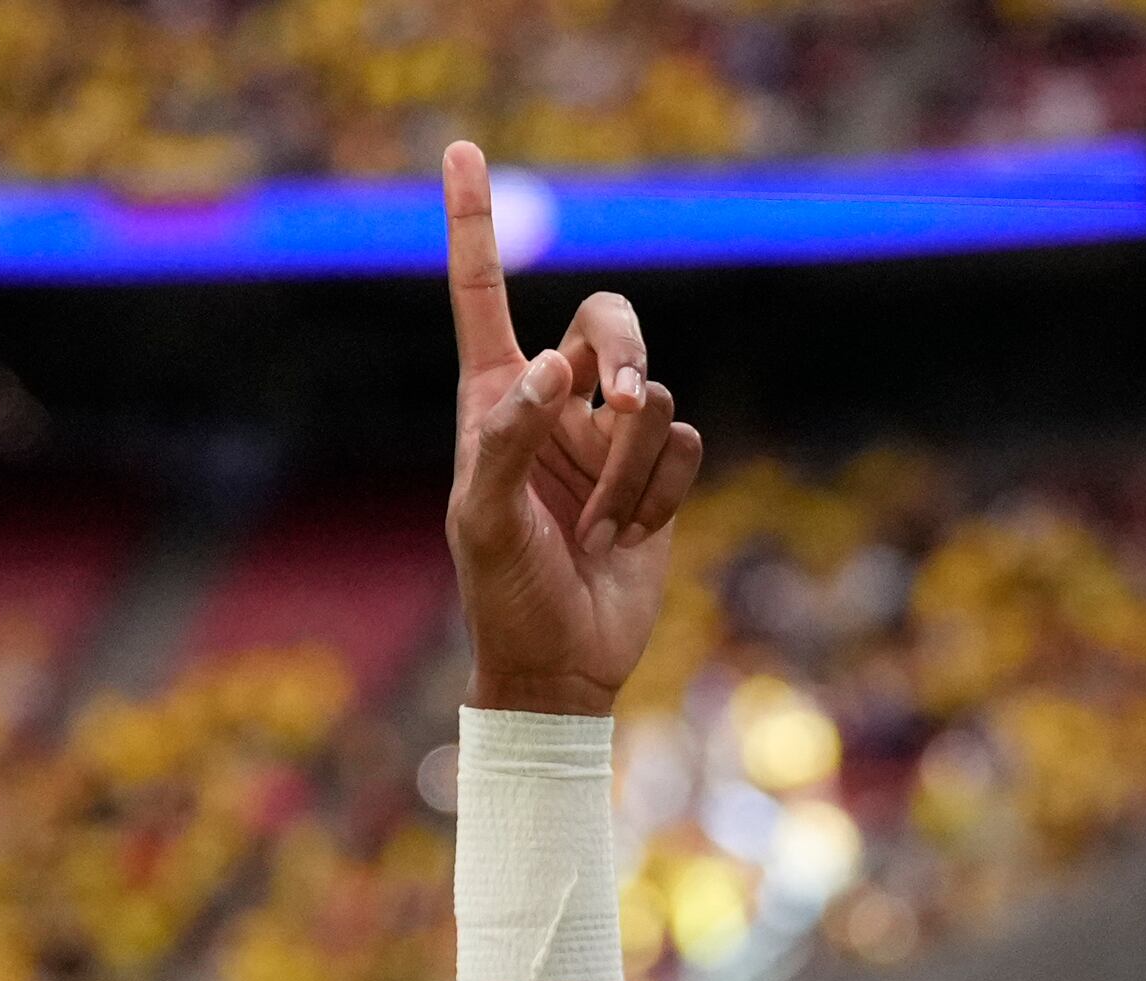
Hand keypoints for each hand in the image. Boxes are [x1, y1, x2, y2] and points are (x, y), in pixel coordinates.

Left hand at [441, 141, 705, 715]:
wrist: (563, 666)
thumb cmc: (504, 593)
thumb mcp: (485, 521)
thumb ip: (509, 439)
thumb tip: (553, 369)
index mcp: (495, 397)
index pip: (483, 293)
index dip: (474, 223)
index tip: (462, 151)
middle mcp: (555, 404)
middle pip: (608, 322)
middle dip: (625, 350)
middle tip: (622, 394)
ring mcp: (610, 440)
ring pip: (655, 398)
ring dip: (630, 466)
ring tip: (600, 527)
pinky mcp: (658, 480)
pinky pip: (684, 447)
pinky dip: (660, 493)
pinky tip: (630, 537)